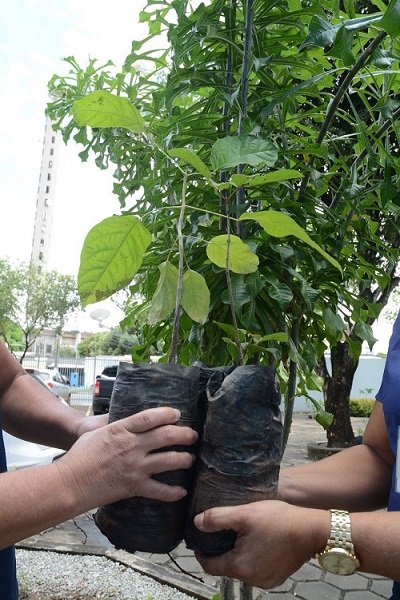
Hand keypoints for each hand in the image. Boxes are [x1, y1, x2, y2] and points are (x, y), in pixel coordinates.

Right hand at [55, 407, 197, 512]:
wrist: (70, 483)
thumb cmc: (79, 456)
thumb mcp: (94, 433)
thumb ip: (111, 426)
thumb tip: (121, 419)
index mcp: (121, 430)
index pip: (151, 417)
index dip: (168, 414)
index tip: (177, 414)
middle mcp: (132, 446)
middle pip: (166, 436)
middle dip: (184, 434)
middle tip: (193, 435)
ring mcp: (135, 467)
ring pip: (169, 460)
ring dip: (184, 459)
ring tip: (190, 459)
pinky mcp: (134, 487)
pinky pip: (160, 490)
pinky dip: (173, 493)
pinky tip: (181, 492)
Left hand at [194, 500, 328, 588]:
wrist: (311, 529)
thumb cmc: (279, 520)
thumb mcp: (244, 514)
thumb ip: (218, 518)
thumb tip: (197, 523)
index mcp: (240, 566)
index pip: (210, 566)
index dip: (201, 552)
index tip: (200, 538)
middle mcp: (252, 579)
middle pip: (226, 566)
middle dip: (221, 549)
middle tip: (222, 530)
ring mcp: (266, 580)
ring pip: (242, 567)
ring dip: (238, 553)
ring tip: (240, 533)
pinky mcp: (277, 576)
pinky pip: (256, 568)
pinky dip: (252, 557)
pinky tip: (256, 540)